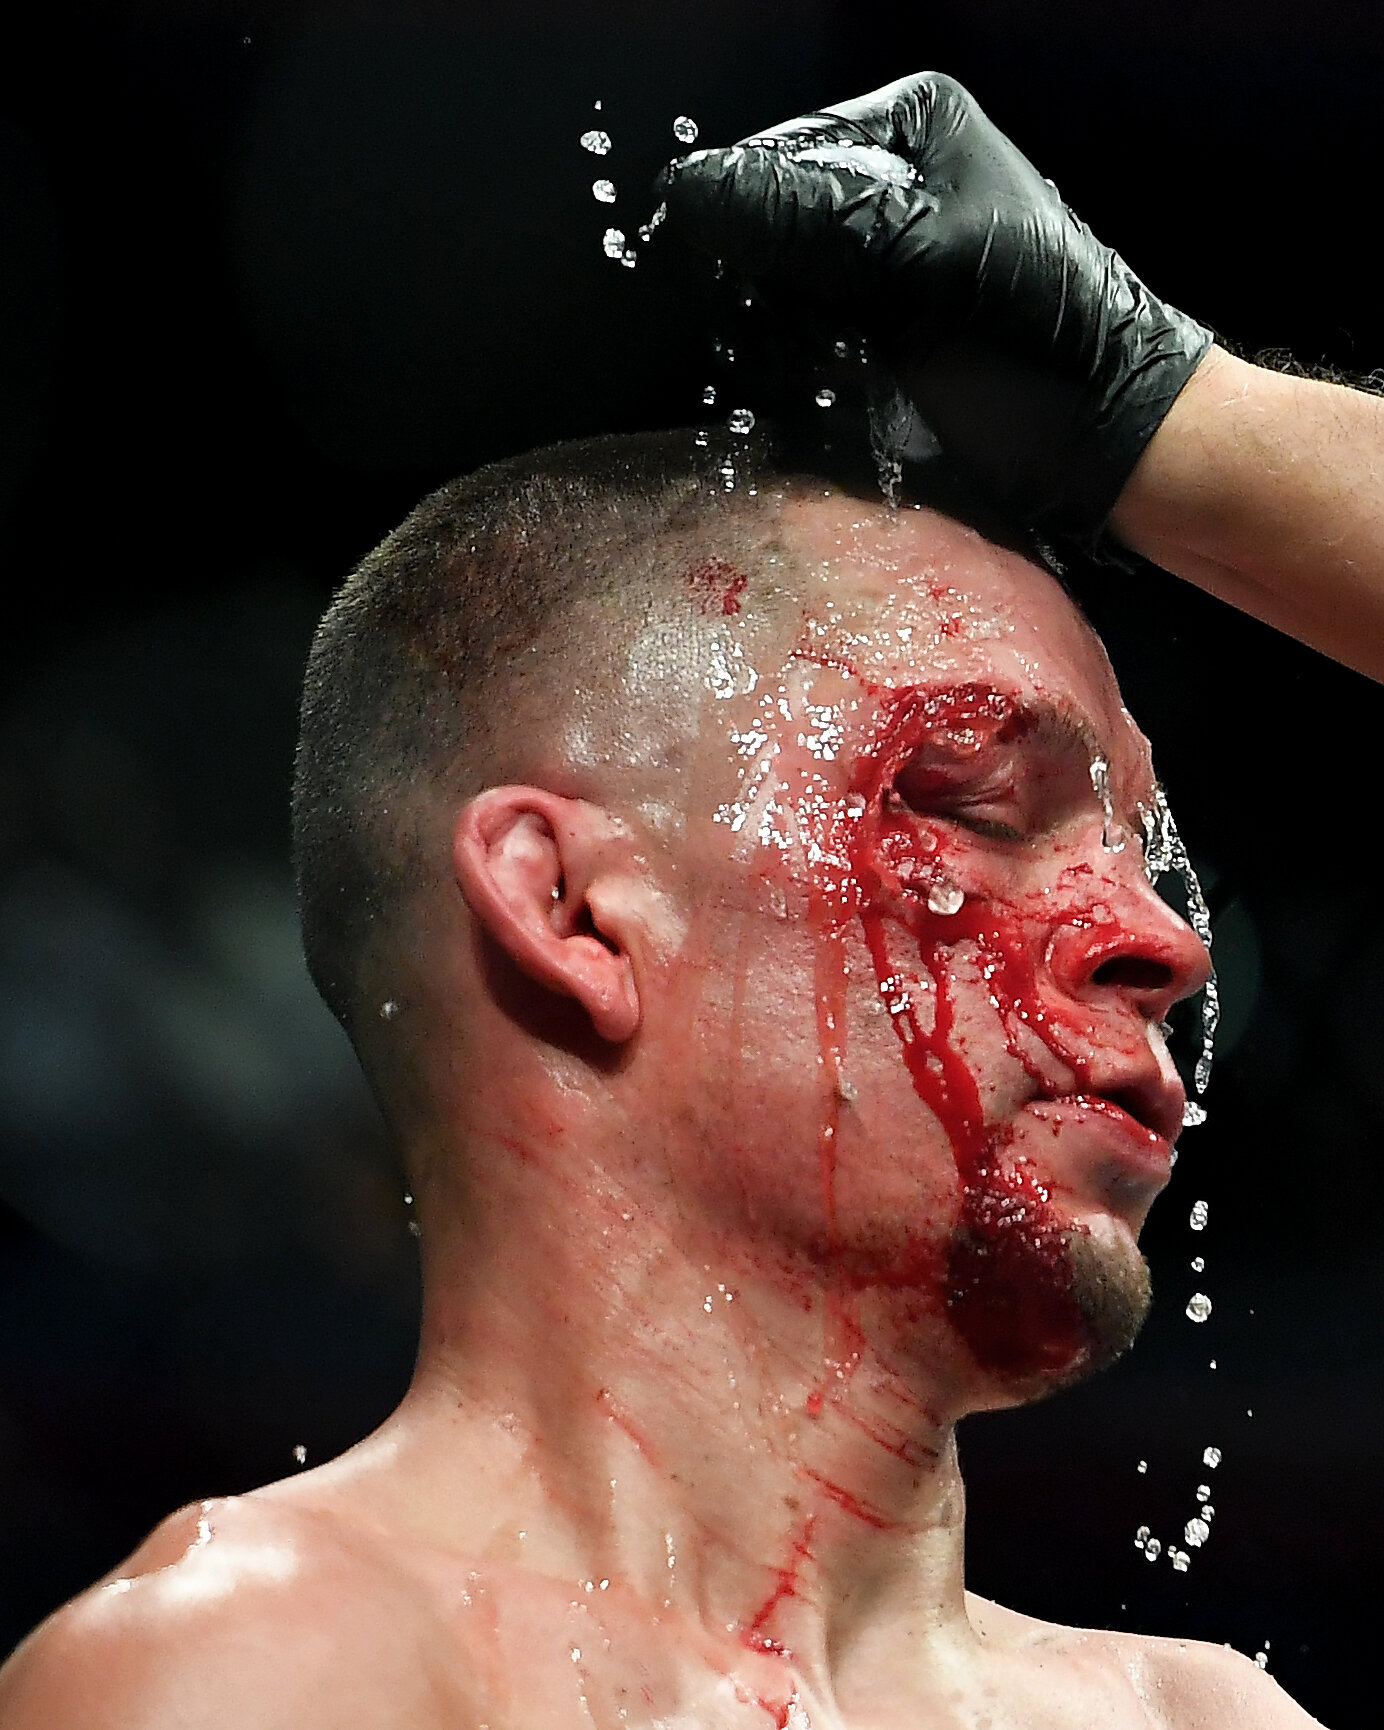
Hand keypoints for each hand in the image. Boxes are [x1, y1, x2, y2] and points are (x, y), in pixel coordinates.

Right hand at [659, 72, 1212, 552]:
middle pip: (773, 221)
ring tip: (829, 372)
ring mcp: (892, 254)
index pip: (774, 158)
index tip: (764, 297)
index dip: (749, 227)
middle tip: (808, 341)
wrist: (1105, 445)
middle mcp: (896, 179)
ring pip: (785, 283)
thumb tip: (689, 190)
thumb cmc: (1035, 345)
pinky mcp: (891, 323)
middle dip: (772, 287)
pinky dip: (808, 364)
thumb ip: (805, 217)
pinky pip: (813, 330)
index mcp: (911, 127)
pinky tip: (833, 390)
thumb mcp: (918, 264)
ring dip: (785, 335)